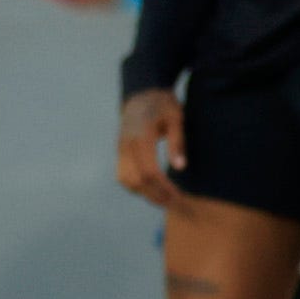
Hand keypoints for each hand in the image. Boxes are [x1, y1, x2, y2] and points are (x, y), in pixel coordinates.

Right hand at [116, 87, 184, 207]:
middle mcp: (126, 146)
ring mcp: (120, 149)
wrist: (141, 93)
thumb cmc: (163, 105)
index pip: (149, 172)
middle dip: (155, 196)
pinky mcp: (119, 151)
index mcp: (140, 138)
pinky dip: (136, 186)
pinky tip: (151, 189)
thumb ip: (177, 142)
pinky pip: (123, 175)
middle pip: (136, 181)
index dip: (164, 188)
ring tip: (164, 200)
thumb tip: (179, 167)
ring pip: (125, 181)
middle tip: (175, 205)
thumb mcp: (176, 118)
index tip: (180, 198)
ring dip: (144, 193)